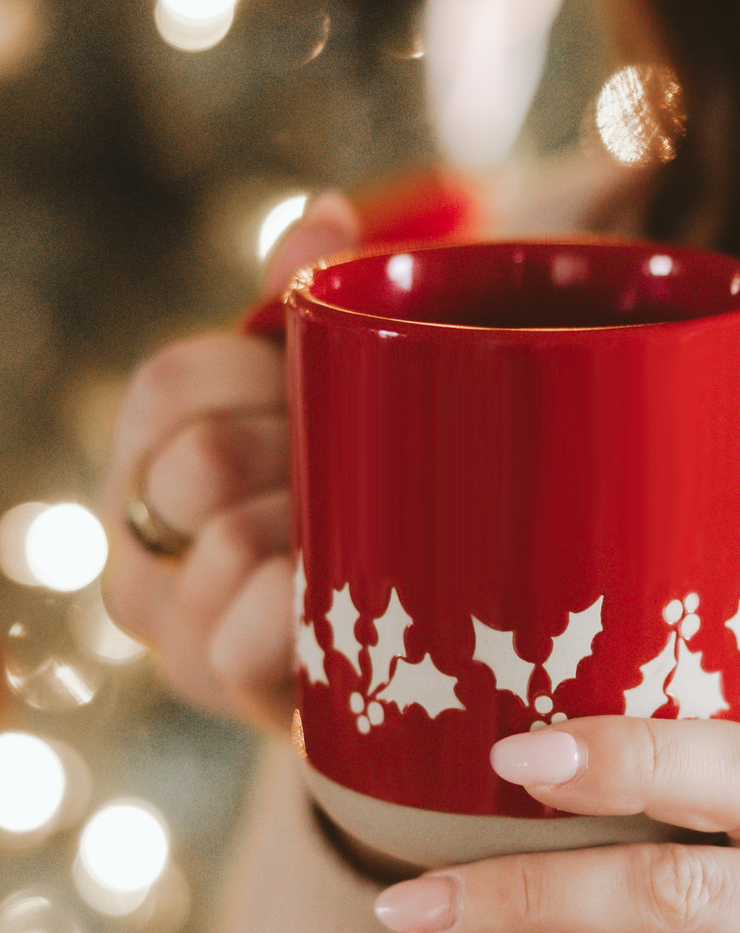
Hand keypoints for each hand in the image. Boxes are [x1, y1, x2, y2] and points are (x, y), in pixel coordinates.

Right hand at [101, 192, 361, 726]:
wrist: (378, 645)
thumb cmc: (347, 507)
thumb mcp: (325, 405)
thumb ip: (309, 312)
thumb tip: (325, 211)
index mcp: (152, 455)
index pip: (174, 383)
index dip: (265, 378)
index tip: (325, 398)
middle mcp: (139, 541)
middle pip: (202, 459)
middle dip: (300, 456)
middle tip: (363, 476)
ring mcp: (169, 626)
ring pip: (231, 541)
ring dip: (315, 529)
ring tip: (367, 540)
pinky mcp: (218, 692)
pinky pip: (238, 642)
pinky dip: (291, 612)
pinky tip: (335, 598)